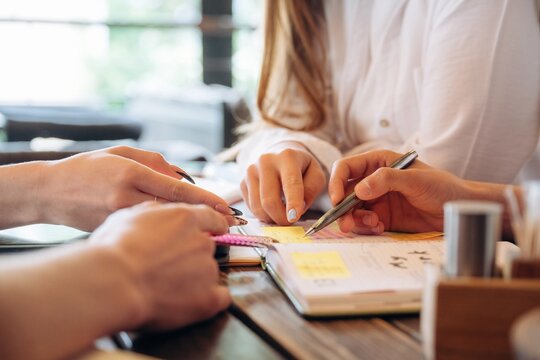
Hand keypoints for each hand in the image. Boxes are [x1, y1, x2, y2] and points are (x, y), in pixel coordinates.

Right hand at [37, 146, 232, 230]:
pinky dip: (165, 232)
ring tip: (211, 229)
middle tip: (229, 222)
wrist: (50, 192)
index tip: (226, 208)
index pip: (176, 188)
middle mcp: (125, 198)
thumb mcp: (121, 153)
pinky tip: (178, 234)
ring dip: (187, 227)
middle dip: (203, 217)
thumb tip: (183, 177)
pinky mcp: (114, 231)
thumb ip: (155, 162)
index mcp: (130, 174)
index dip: (205, 199)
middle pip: (175, 210)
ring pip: (163, 224)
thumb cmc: (87, 168)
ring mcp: (119, 218)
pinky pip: (147, 231)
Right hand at [89, 201, 230, 329]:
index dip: (214, 226)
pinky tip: (190, 302)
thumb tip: (161, 213)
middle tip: (168, 267)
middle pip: (206, 247)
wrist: (113, 282)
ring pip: (209, 272)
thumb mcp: (129, 216)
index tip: (214, 231)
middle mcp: (201, 241)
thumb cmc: (113, 250)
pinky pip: (219, 297)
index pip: (212, 218)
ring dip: (195, 278)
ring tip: (167, 287)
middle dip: (192, 256)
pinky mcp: (208, 298)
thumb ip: (154, 212)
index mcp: (184, 218)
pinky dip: (208, 300)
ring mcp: (207, 270)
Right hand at [240, 146, 325, 224]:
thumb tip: (297, 208)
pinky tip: (271, 208)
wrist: (279, 155)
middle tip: (290, 221)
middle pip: (269, 200)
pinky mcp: (242, 182)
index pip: (290, 183)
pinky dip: (262, 213)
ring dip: (271, 218)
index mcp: (287, 157)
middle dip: (280, 217)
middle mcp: (265, 161)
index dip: (293, 203)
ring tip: (281, 215)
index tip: (294, 218)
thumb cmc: (300, 167)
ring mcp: (250, 171)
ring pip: (257, 206)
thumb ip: (311, 190)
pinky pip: (250, 207)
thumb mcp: (315, 174)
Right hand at [329, 150, 471, 233]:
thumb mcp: (416, 180)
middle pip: (345, 193)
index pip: (347, 168)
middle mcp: (373, 180)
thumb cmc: (442, 187)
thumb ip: (387, 180)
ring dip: (356, 220)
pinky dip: (366, 228)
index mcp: (378, 162)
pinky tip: (379, 228)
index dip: (337, 182)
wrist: (459, 210)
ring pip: (352, 210)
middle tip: (348, 223)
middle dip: (344, 208)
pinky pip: (364, 224)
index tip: (336, 200)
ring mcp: (377, 200)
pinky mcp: (382, 218)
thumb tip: (358, 189)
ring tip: (373, 225)